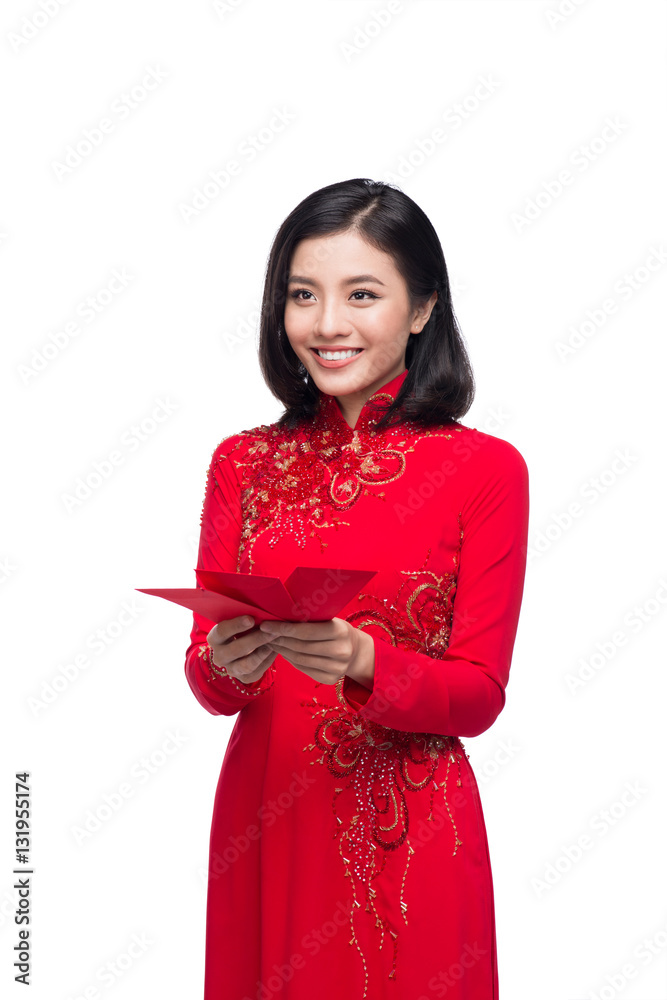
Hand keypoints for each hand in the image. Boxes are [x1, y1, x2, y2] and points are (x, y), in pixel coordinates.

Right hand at [207, 615, 276, 684]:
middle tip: (271, 630)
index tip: (251, 619)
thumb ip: (246, 619)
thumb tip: (262, 613)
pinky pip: (257, 672)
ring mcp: (231, 669)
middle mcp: (219, 656)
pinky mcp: (244, 678)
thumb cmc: (243, 630)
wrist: (243, 651)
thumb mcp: (240, 623)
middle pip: (236, 649)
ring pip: (247, 664)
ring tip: (275, 641)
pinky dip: (267, 661)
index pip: (222, 631)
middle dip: (256, 639)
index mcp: (215, 638)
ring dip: (263, 652)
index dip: (236, 625)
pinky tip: (275, 650)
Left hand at [258, 617, 374, 687]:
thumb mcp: (328, 619)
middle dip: (279, 639)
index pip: (305, 631)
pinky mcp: (330, 679)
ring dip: (281, 650)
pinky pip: (303, 669)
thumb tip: (277, 616)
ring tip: (270, 642)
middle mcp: (341, 651)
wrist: (355, 650)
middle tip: (264, 634)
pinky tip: (282, 652)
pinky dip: (289, 660)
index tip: (265, 625)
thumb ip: (309, 619)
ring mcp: (337, 668)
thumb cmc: (336, 629)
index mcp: (340, 631)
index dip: (283, 629)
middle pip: (300, 646)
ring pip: (299, 659)